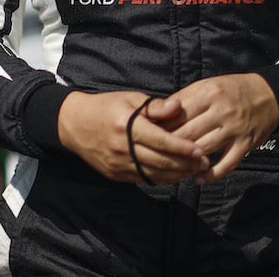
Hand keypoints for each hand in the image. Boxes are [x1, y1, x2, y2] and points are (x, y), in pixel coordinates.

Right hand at [56, 90, 208, 183]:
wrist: (74, 124)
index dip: (182, 147)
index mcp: (127, 125)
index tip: (200, 150)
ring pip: (153, 174)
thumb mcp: (130, 98)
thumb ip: (155, 106)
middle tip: (204, 163)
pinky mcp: (115, 174)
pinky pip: (143, 179)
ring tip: (193, 170)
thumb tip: (179, 106)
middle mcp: (122, 147)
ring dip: (176, 174)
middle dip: (185, 164)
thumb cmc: (106, 107)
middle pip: (160, 161)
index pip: (161, 140)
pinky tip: (173, 174)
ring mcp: (118, 163)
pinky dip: (161, 178)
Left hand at [156, 73, 278, 183]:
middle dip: (169, 145)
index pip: (178, 114)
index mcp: (209, 94)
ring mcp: (234, 130)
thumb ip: (184, 98)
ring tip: (172, 167)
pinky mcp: (245, 145)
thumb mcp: (207, 84)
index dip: (162, 126)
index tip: (149, 134)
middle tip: (155, 153)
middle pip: (188, 133)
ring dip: (186, 161)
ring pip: (203, 149)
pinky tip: (197, 179)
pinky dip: (211, 175)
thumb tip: (160, 112)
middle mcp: (221, 112)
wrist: (268, 95)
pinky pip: (226, 165)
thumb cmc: (231, 89)